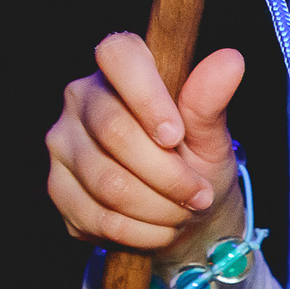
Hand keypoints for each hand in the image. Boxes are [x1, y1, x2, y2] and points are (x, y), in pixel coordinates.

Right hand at [45, 34, 244, 254]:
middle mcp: (80, 100)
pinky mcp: (58, 189)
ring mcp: (62, 145)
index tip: (177, 136)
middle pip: (114, 131)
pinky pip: (98, 217)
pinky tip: (161, 228)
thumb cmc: (196, 160)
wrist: (184, 212)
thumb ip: (210, 101)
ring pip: (108, 182)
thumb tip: (231, 60)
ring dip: (160, 208)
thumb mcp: (210, 134)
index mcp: (118, 71)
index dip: (148, 97)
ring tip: (184, 211)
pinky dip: (143, 232)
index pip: (118, 55)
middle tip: (200, 194)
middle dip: (169, 174)